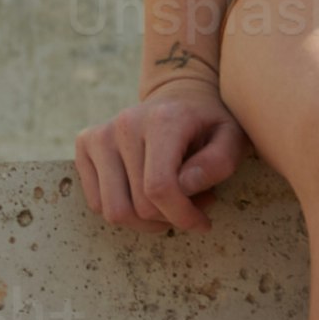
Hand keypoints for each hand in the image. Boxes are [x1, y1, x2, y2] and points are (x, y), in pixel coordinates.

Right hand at [80, 72, 243, 233]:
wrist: (181, 96)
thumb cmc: (209, 123)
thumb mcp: (232, 137)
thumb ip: (219, 162)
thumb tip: (186, 185)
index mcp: (163, 120)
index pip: (160, 187)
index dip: (181, 216)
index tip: (202, 222)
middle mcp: (125, 124)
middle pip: (138, 205)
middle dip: (169, 218)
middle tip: (193, 206)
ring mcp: (100, 134)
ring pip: (113, 210)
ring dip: (145, 221)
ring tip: (171, 202)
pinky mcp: (85, 144)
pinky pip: (97, 202)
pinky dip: (124, 209)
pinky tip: (146, 194)